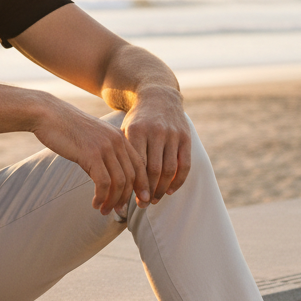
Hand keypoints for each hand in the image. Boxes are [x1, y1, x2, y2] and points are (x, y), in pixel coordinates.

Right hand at [32, 97, 148, 215]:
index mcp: (119, 137)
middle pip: (132, 176)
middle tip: (119, 211)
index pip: (140, 165)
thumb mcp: (91, 141)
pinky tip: (95, 204)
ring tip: (105, 211)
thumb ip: (102, 158)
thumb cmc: (66, 129)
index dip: (143, 185)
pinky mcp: (91, 154)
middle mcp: (117, 141)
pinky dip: (101, 197)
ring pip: (119, 182)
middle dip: (128, 197)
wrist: (48, 115)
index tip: (140, 200)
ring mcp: (105, 147)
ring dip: (113, 201)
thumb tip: (105, 183)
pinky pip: (104, 182)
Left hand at [120, 86, 192, 204]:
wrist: (158, 95)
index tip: (129, 200)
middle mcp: (155, 132)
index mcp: (136, 131)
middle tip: (143, 205)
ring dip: (162, 189)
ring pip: (169, 169)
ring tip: (155, 200)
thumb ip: (123, 153)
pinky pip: (185, 164)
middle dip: (148, 191)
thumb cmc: (137, 120)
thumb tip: (114, 184)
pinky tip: (170, 191)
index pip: (136, 165)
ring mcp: (172, 134)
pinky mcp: (186, 136)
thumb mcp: (125, 130)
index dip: (135, 185)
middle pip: (154, 170)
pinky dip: (178, 181)